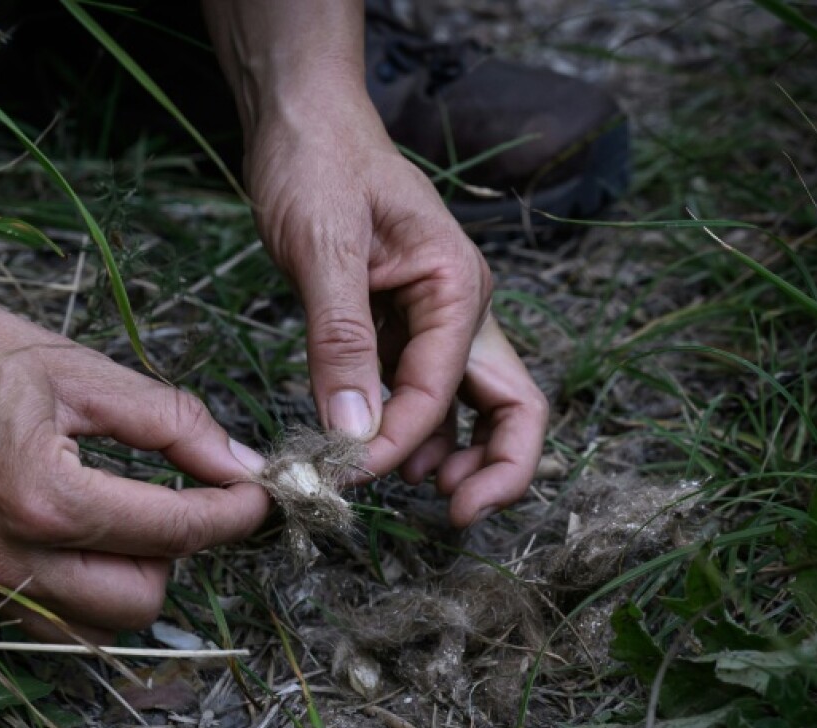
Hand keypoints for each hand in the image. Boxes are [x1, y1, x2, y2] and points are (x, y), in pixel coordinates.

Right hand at [0, 266, 270, 642]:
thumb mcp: (82, 372)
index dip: (232, 513)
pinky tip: (83, 534)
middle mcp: (7, 561)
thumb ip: (171, 421)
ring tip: (130, 515)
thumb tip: (238, 461)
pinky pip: (46, 621)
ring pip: (95, 627)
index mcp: (43, 499)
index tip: (258, 494)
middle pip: (142, 600)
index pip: (173, 532)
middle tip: (184, 496)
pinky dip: (83, 591)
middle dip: (179, 552)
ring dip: (132, 580)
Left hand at [245, 96, 546, 525]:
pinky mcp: (403, 325)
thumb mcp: (323, 247)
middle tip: (452, 518)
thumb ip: (342, 339)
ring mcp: (437, 319)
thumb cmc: (317, 164)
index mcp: (457, 286)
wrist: (303, 121)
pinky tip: (378, 449)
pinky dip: (414, 429)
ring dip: (454, 455)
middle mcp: (463, 308)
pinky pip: (426, 392)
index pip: (445, 390)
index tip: (346, 475)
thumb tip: (356, 433)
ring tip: (403, 488)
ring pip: (474, 406)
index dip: (400, 444)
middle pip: (513, 406)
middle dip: (494, 470)